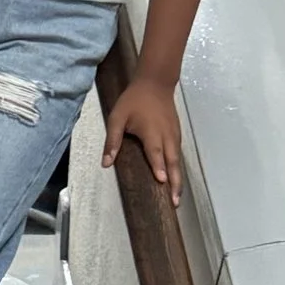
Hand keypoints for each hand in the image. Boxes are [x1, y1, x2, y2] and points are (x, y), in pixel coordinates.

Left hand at [101, 73, 183, 203]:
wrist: (155, 82)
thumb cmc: (134, 100)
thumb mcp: (117, 117)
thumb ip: (112, 140)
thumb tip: (106, 163)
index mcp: (151, 132)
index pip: (156, 153)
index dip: (159, 167)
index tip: (162, 182)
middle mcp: (166, 136)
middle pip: (172, 162)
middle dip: (175, 182)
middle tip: (175, 202)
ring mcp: (174, 135)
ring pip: (178, 160)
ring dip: (178, 178)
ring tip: (177, 196)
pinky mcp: (176, 134)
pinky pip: (178, 154)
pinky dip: (178, 168)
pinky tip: (175, 179)